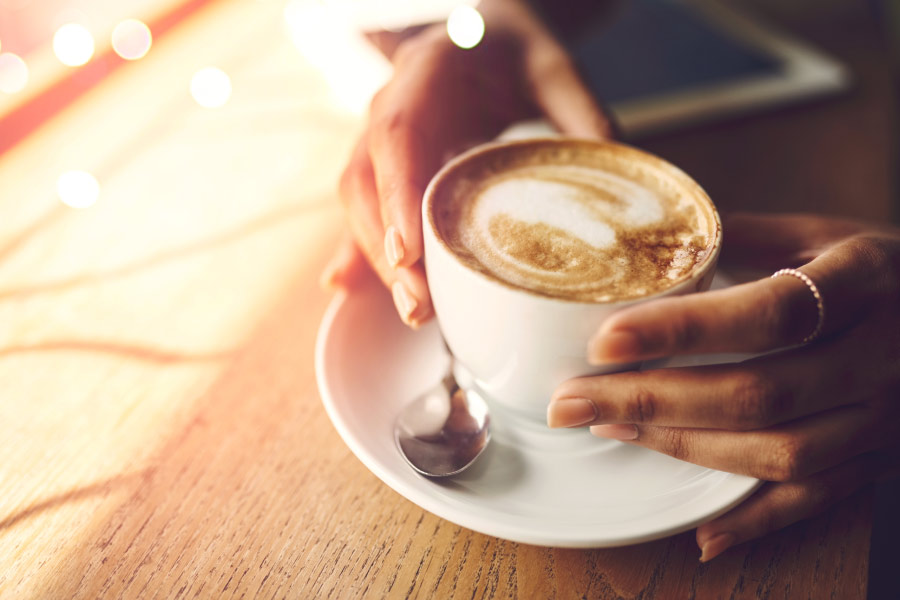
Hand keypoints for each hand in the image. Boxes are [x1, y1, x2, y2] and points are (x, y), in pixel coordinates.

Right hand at [324, 0, 614, 326]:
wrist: (484, 39)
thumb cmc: (516, 52)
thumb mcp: (556, 71)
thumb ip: (582, 117)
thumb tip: (617, 189)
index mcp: (427, 73)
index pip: (398, 134)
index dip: (397, 193)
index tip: (409, 250)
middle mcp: (389, 105)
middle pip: (368, 181)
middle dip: (388, 249)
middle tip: (419, 305)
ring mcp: (378, 137)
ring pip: (359, 201)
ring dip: (379, 260)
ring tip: (413, 311)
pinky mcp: (383, 166)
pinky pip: (362, 209)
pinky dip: (359, 250)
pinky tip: (351, 289)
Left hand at [547, 212, 899, 560]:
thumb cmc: (888, 271)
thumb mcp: (829, 233)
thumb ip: (748, 234)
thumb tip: (656, 239)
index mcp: (864, 281)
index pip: (768, 312)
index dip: (683, 330)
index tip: (606, 340)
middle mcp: (878, 355)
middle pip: (758, 393)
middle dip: (651, 399)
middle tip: (572, 400)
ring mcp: (884, 416)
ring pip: (780, 452)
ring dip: (685, 448)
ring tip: (611, 427)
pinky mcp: (880, 459)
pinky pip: (817, 501)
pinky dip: (757, 522)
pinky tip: (702, 532)